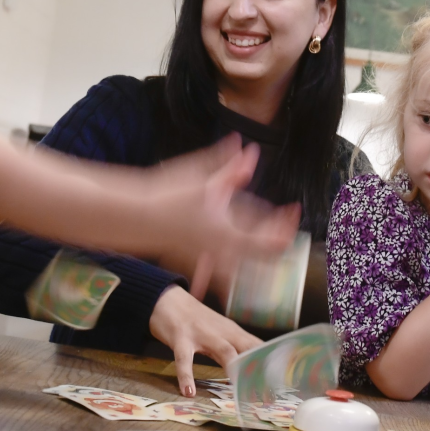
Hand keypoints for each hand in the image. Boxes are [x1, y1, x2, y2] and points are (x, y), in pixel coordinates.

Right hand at [149, 285, 261, 395]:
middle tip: (267, 392)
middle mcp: (222, 333)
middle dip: (258, 369)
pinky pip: (184, 359)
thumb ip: (235, 348)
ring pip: (223, 350)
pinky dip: (186, 376)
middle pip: (245, 349)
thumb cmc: (196, 321)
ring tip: (241, 388)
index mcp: (233, 332)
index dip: (271, 363)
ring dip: (234, 367)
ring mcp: (201, 335)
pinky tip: (188, 392)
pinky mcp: (181, 339)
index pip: (257, 347)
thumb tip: (254, 368)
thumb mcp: (220, 332)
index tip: (283, 381)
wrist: (168, 300)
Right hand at [151, 136, 299, 300]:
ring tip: (264, 255)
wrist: (137, 217)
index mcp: (230, 234)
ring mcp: (207, 260)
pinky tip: (221, 280)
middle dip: (277, 246)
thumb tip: (250, 150)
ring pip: (239, 275)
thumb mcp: (205, 178)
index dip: (287, 226)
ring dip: (253, 266)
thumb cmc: (169, 197)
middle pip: (262, 262)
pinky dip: (220, 278)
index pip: (271, 241)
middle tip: (284, 229)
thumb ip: (232, 168)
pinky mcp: (191, 262)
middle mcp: (222, 252)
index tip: (293, 210)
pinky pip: (211, 278)